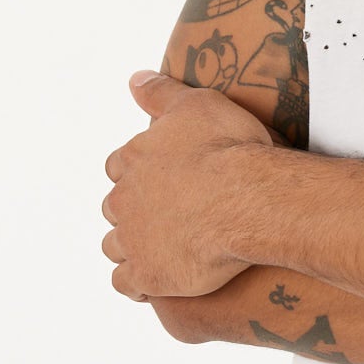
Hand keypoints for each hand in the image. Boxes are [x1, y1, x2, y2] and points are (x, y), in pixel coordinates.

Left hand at [101, 71, 272, 300]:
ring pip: (115, 246)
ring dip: (132, 246)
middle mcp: (124, 199)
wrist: (248, 197)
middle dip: (134, 210)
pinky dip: (137, 283)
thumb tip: (133, 79)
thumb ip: (160, 92)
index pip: (119, 166)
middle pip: (116, 207)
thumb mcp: (196, 103)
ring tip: (161, 248)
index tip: (161, 176)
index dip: (139, 172)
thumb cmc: (228, 148)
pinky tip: (154, 281)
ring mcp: (134, 239)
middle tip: (168, 213)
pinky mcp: (149, 273)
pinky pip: (127, 284)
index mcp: (133, 160)